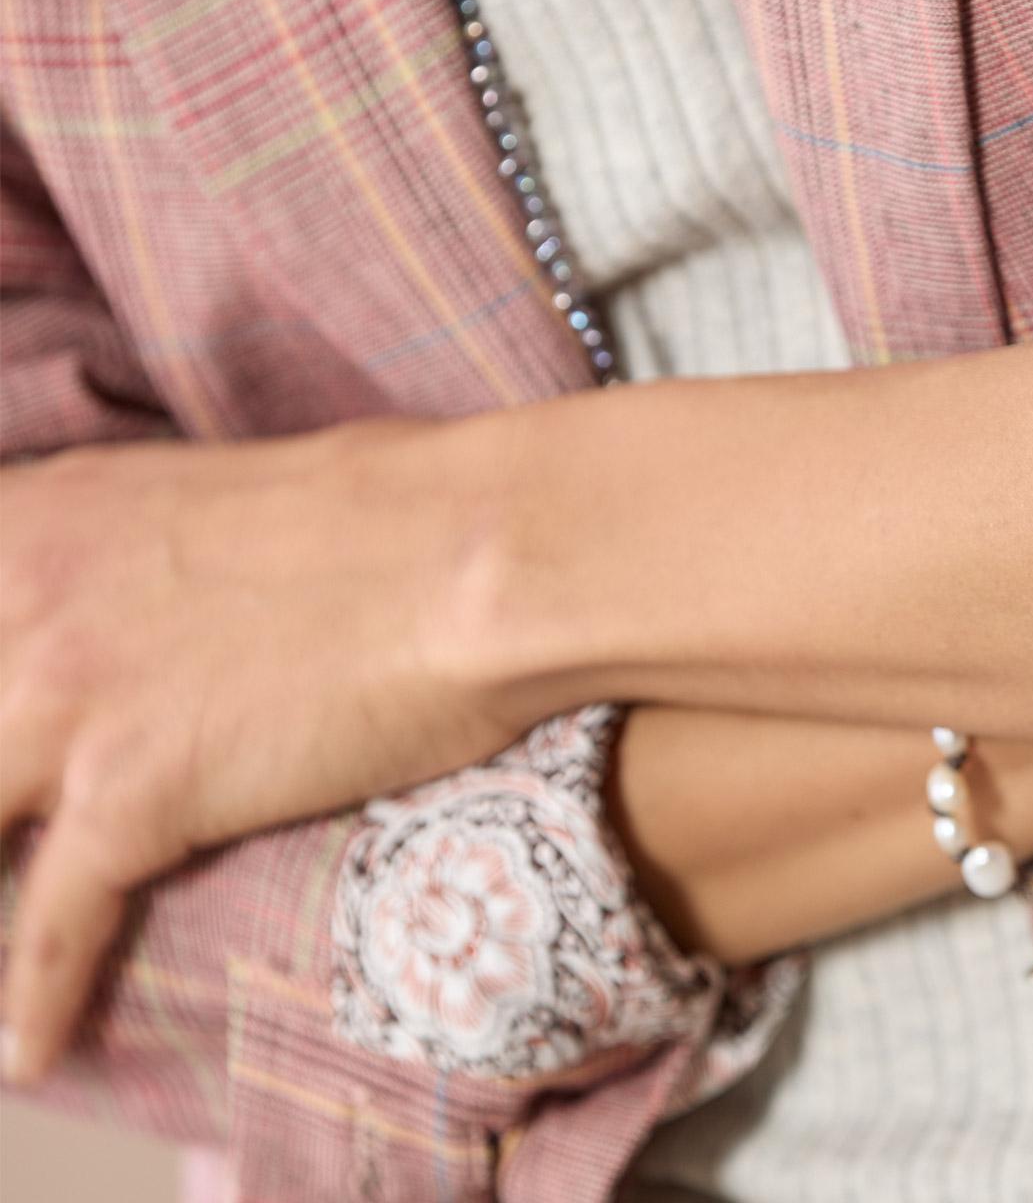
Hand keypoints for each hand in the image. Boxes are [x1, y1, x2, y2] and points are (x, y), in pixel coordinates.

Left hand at [0, 414, 523, 1082]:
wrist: (477, 551)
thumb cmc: (395, 504)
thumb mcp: (213, 490)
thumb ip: (131, 547)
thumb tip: (147, 596)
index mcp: (38, 515)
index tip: (13, 747)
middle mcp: (20, 601)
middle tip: (31, 820)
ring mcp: (62, 702)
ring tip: (7, 935)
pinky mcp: (131, 796)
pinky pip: (45, 930)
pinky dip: (35, 1000)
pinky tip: (32, 1050)